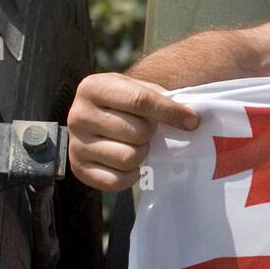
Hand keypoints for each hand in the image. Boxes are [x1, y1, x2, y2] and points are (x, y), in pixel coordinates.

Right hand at [67, 72, 199, 191]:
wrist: (101, 117)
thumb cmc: (128, 102)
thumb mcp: (141, 88)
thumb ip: (164, 100)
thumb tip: (191, 121)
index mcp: (93, 87)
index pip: (140, 101)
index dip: (171, 112)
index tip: (193, 121)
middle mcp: (78, 115)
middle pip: (138, 132)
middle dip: (152, 134)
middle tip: (148, 131)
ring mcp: (76, 144)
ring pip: (129, 157)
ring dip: (142, 154)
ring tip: (136, 144)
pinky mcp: (79, 169)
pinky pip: (117, 181)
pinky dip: (131, 175)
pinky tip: (129, 163)